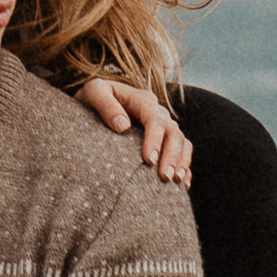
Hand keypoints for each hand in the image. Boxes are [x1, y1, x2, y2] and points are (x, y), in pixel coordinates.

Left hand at [74, 75, 192, 185]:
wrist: (92, 102)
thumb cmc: (91, 97)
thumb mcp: (93, 92)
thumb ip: (105, 104)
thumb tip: (123, 126)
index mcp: (141, 100)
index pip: (154, 119)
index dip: (155, 139)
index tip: (149, 160)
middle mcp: (156, 112)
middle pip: (173, 131)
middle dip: (172, 155)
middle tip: (165, 177)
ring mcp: (162, 126)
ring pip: (181, 141)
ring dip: (181, 162)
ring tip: (176, 181)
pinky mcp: (162, 139)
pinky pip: (181, 152)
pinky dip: (185, 167)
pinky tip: (183, 184)